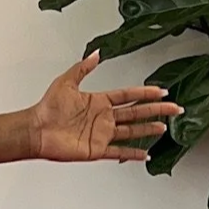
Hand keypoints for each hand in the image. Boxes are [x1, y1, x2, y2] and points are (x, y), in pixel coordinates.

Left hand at [28, 50, 183, 163]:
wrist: (35, 131)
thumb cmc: (46, 109)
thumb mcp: (66, 82)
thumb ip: (83, 68)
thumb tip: (96, 53)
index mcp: (98, 101)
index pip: (129, 95)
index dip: (145, 93)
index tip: (162, 91)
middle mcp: (103, 118)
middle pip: (136, 112)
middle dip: (156, 110)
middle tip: (174, 108)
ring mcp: (101, 134)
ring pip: (132, 131)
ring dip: (149, 129)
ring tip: (165, 126)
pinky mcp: (96, 149)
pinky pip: (119, 152)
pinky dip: (133, 154)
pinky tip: (145, 154)